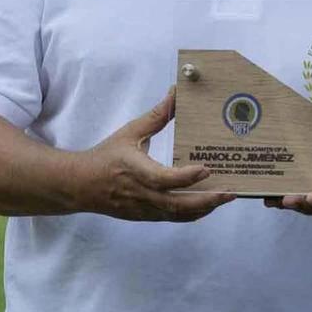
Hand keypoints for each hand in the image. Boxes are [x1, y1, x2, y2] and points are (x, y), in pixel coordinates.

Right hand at [72, 88, 235, 221]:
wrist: (81, 185)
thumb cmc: (107, 156)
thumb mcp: (130, 132)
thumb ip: (156, 116)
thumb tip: (176, 93)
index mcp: (135, 170)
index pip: (164, 179)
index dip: (186, 177)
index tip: (206, 169)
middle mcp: (141, 193)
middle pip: (177, 204)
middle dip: (206, 200)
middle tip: (229, 193)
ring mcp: (143, 209)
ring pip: (177, 214)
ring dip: (203, 208)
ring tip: (225, 198)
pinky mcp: (145, 216)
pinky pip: (172, 218)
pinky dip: (191, 214)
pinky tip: (206, 205)